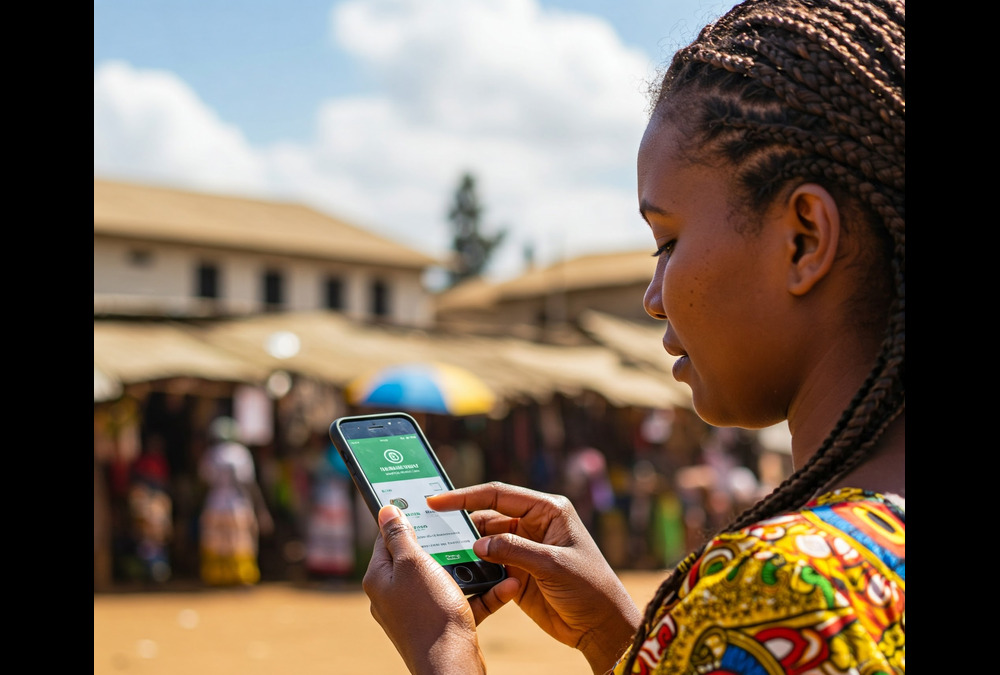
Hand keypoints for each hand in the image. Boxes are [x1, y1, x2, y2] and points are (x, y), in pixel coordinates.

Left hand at [363, 505, 519, 674]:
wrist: (452, 666)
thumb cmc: (430, 614)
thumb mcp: (414, 564)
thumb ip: (400, 535)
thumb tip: (385, 509)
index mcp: (381, 577)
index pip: (388, 537)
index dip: (407, 518)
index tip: (427, 504)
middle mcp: (395, 595)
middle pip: (420, 557)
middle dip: (446, 543)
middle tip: (466, 527)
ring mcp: (419, 612)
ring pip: (446, 579)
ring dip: (471, 567)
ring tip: (493, 554)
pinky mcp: (442, 626)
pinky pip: (464, 602)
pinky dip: (484, 593)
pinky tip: (507, 585)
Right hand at [426, 483, 640, 674]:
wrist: (601, 625)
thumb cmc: (589, 587)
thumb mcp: (553, 564)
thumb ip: (514, 550)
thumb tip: (477, 543)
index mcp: (547, 510)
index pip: (499, 495)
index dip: (466, 496)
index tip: (437, 501)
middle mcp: (534, 525)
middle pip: (488, 516)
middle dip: (461, 523)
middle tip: (431, 529)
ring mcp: (524, 549)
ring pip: (485, 542)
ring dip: (466, 548)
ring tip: (439, 551)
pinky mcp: (518, 573)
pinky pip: (489, 565)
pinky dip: (474, 568)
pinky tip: (457, 572)